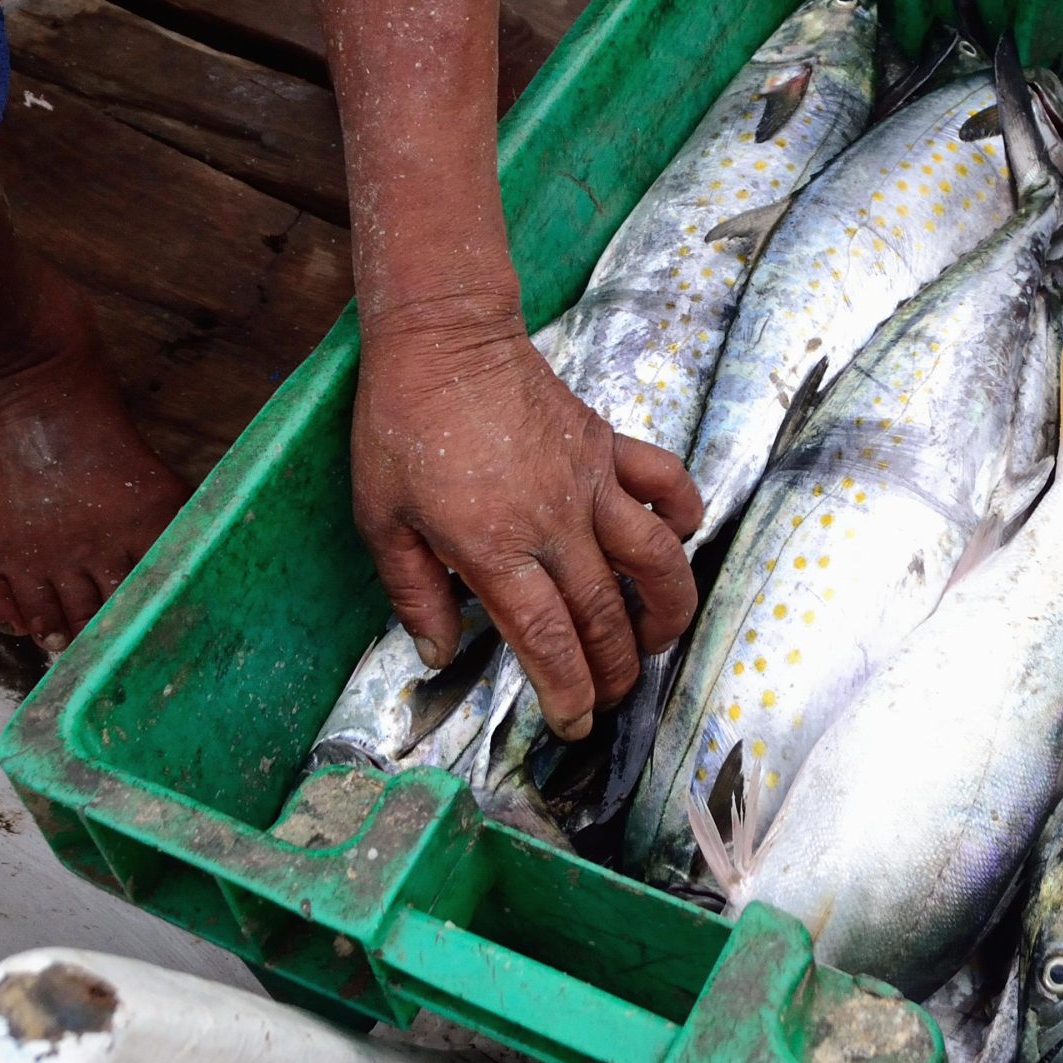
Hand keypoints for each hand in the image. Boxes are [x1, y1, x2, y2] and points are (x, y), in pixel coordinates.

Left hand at [352, 307, 702, 738]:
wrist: (443, 340)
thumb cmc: (401, 428)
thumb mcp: (380, 519)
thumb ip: (413, 593)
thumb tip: (439, 654)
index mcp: (494, 548)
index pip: (547, 640)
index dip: (567, 690)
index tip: (574, 722)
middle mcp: (553, 523)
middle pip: (603, 615)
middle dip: (615, 671)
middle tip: (611, 698)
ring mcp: (590, 482)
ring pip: (655, 559)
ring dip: (666, 609)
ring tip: (659, 638)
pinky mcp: (607, 445)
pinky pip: (664, 483)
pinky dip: (681, 513)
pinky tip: (676, 536)